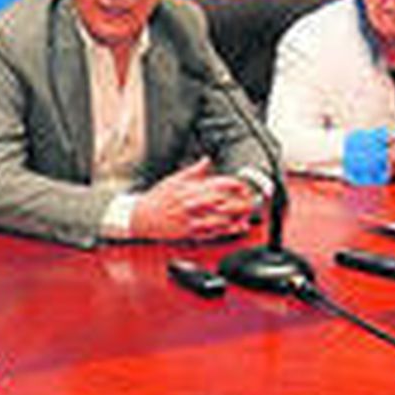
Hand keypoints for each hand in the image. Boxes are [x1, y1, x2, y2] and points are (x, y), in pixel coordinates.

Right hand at [130, 157, 261, 242]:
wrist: (142, 217)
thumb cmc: (158, 198)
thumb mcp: (174, 179)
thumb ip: (193, 171)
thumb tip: (207, 160)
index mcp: (190, 189)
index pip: (217, 184)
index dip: (234, 185)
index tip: (243, 186)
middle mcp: (192, 204)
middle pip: (223, 202)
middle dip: (240, 201)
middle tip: (252, 199)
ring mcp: (192, 220)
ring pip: (220, 219)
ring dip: (237, 217)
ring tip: (249, 213)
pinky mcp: (190, 233)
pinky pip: (213, 233)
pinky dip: (227, 231)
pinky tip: (238, 228)